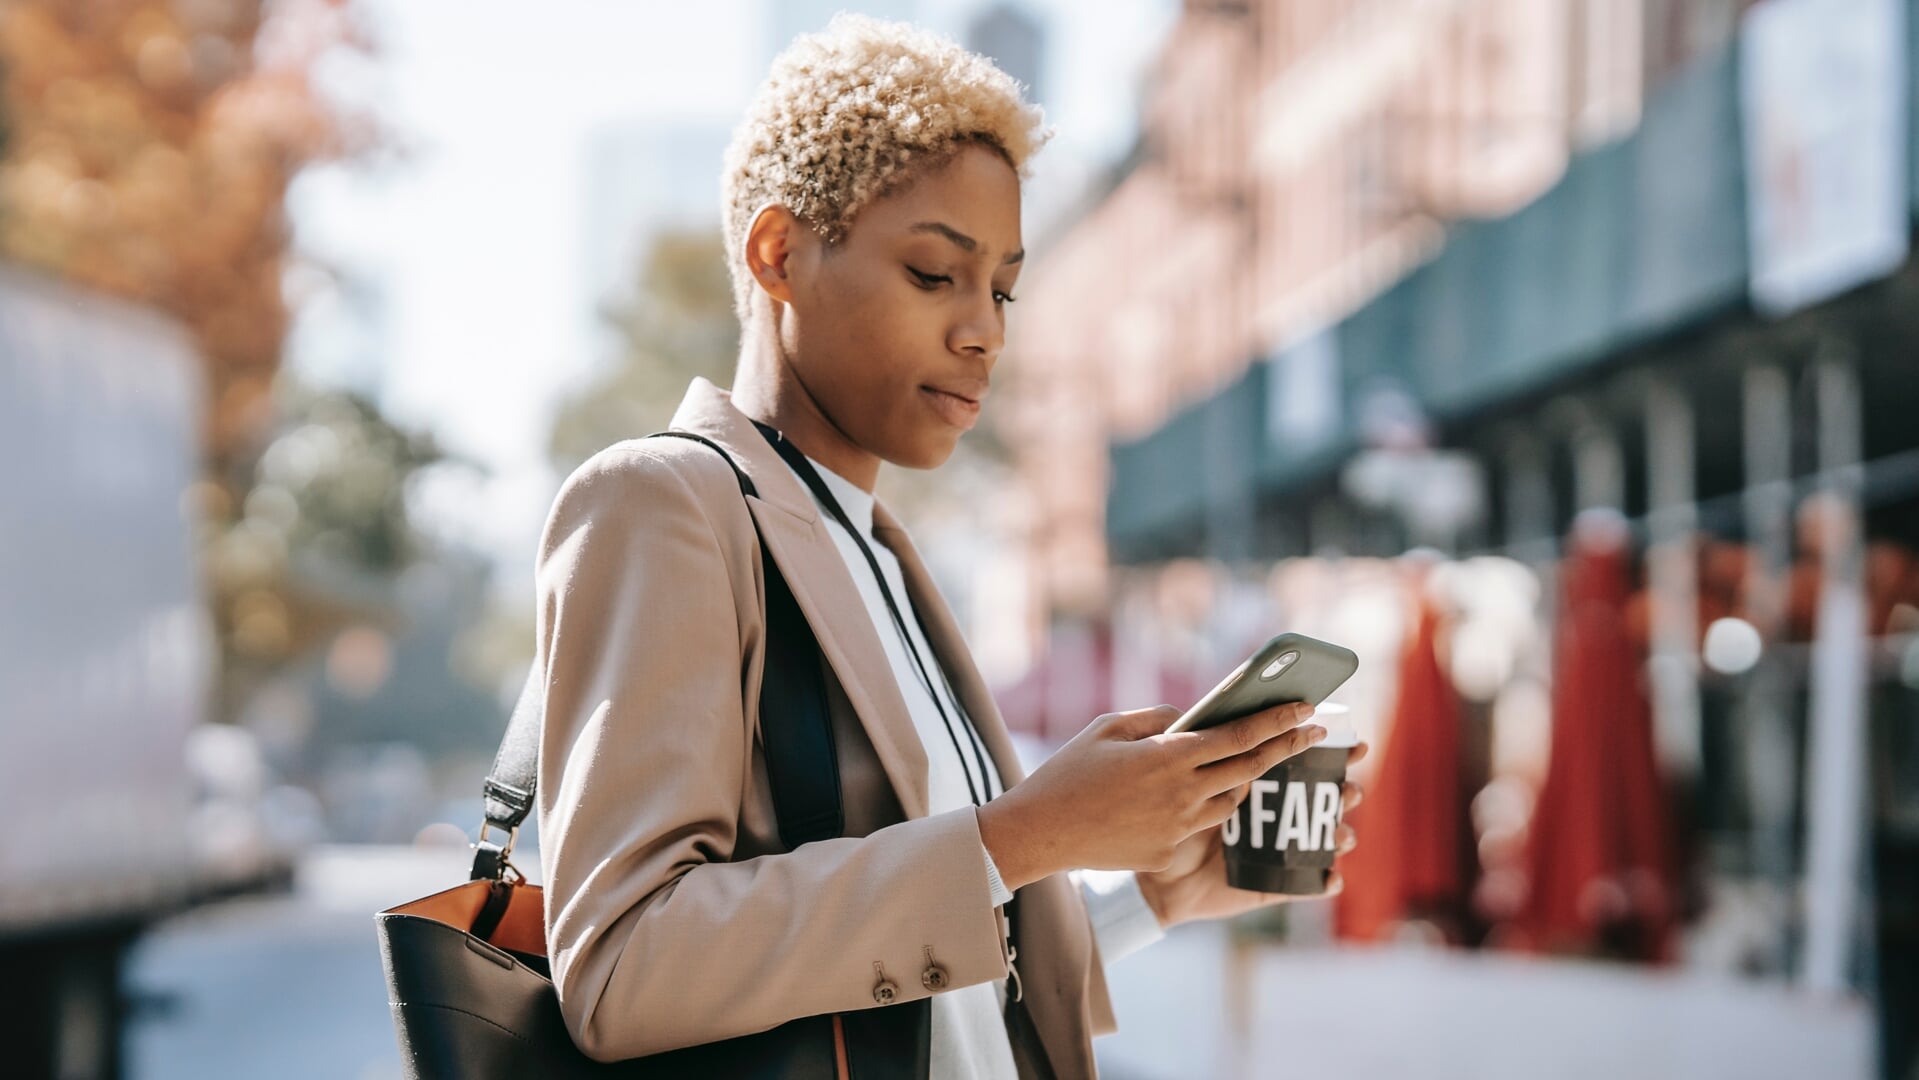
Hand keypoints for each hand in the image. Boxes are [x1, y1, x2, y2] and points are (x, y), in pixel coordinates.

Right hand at [978, 702, 1327, 890]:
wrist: (1041, 833)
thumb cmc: (1069, 773)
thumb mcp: (1108, 728)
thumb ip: (1155, 719)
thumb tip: (1189, 718)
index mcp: (1168, 756)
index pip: (1240, 735)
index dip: (1278, 721)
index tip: (1308, 709)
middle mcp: (1182, 793)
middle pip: (1251, 767)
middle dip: (1288, 747)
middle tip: (1313, 733)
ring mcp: (1179, 826)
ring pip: (1232, 799)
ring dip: (1246, 779)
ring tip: (1251, 763)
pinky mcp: (1170, 851)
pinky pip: (1203, 824)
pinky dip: (1209, 806)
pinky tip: (1201, 795)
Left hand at [1135, 740, 1368, 928]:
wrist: (1152, 873)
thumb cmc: (1166, 819)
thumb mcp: (1189, 784)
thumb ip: (1215, 761)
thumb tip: (1246, 738)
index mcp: (1260, 786)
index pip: (1303, 764)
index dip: (1334, 754)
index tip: (1357, 743)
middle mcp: (1275, 818)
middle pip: (1324, 801)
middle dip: (1346, 792)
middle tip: (1352, 788)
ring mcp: (1276, 852)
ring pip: (1321, 841)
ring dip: (1340, 834)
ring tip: (1341, 831)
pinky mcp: (1270, 885)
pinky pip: (1305, 885)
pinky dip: (1325, 882)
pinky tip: (1332, 876)